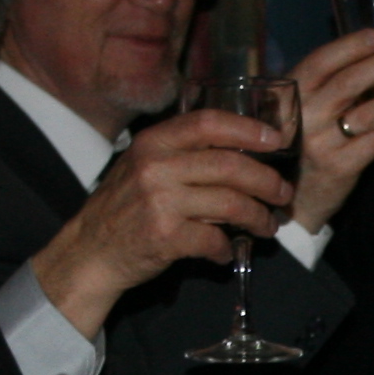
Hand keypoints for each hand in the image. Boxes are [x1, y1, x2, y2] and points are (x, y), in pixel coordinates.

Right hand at [26, 110, 295, 333]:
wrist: (90, 251)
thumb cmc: (124, 208)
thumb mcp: (144, 166)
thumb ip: (182, 154)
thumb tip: (242, 152)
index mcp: (154, 142)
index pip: (208, 123)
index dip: (248, 129)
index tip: (275, 140)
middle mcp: (156, 166)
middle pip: (230, 166)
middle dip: (266, 181)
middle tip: (282, 194)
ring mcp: (160, 201)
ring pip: (230, 203)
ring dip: (257, 217)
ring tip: (267, 226)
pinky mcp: (165, 235)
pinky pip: (214, 238)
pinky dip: (226, 248)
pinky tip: (226, 251)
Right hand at [284, 28, 373, 224]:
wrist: (295, 197)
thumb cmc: (305, 141)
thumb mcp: (304, 109)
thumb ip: (325, 85)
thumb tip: (371, 55)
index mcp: (291, 96)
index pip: (320, 62)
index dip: (350, 46)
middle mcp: (303, 117)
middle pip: (348, 82)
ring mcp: (320, 143)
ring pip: (369, 113)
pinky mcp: (340, 166)